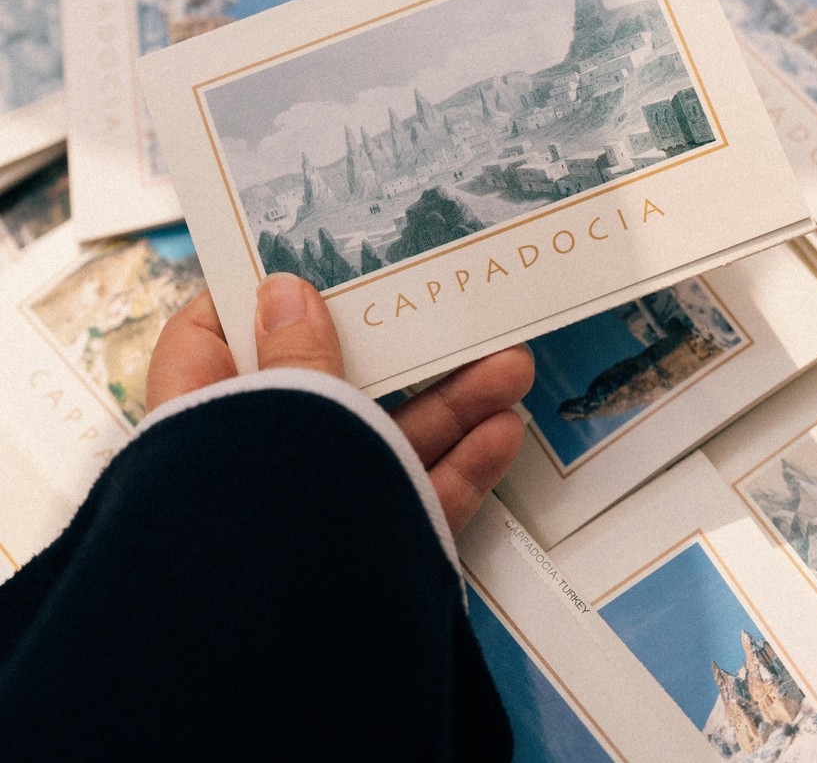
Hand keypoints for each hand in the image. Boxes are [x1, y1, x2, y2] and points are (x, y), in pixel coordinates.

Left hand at [146, 273, 533, 536]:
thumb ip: (294, 356)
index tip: (318, 259)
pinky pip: (410, 498)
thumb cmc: (246, 519)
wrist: (262, 656)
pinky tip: (502, 432)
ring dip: (454, 402)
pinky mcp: (360, 551)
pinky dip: (459, 467)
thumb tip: (287, 291)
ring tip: (511, 366)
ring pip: (386, 441)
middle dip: (403, 348)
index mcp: (204, 414)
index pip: (214, 338)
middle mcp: (255, 461)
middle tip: (454, 310)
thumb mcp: (275, 410)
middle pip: (332, 384)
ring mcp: (312, 509)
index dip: (260, 295)